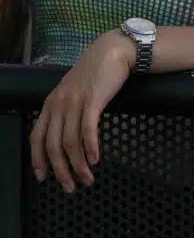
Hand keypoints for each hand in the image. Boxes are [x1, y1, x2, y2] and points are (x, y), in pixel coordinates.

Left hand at [31, 30, 133, 191]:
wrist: (113, 50)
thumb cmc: (95, 72)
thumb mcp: (73, 91)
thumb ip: (66, 109)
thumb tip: (66, 135)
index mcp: (50, 104)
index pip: (37, 138)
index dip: (38, 160)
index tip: (43, 178)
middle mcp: (58, 106)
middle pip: (53, 146)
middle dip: (60, 170)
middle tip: (70, 187)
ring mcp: (75, 103)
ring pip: (70, 143)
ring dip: (78, 165)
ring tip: (87, 178)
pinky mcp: (93, 101)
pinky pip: (88, 131)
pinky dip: (91, 148)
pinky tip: (96, 159)